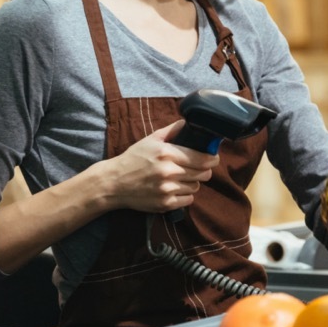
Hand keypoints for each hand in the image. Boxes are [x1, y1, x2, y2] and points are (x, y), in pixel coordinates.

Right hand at [104, 120, 219, 212]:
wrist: (114, 183)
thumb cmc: (133, 159)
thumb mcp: (150, 140)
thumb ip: (172, 130)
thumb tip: (189, 122)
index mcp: (166, 153)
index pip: (202, 158)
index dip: (212, 158)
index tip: (213, 158)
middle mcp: (168, 171)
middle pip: (203, 173)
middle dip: (204, 170)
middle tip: (198, 168)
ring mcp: (167, 189)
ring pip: (196, 187)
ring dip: (192, 182)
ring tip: (181, 178)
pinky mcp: (165, 204)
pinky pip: (188, 200)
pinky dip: (185, 195)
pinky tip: (175, 189)